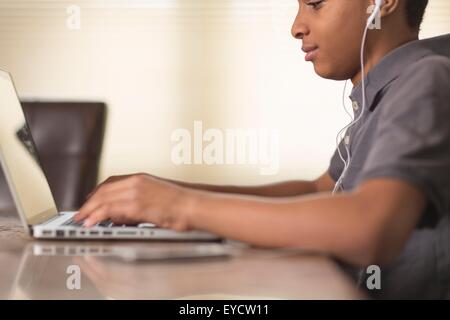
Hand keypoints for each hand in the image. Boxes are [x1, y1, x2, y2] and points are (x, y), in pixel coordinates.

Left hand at [74, 174, 192, 229]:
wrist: (194, 205)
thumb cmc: (181, 204)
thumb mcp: (156, 196)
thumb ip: (137, 202)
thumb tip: (123, 214)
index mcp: (141, 178)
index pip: (110, 182)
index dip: (97, 193)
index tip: (89, 201)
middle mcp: (136, 182)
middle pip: (104, 190)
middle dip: (89, 203)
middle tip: (80, 214)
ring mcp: (136, 192)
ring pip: (104, 199)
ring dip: (90, 210)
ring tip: (82, 220)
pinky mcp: (138, 205)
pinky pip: (111, 210)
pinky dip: (98, 216)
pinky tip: (92, 222)